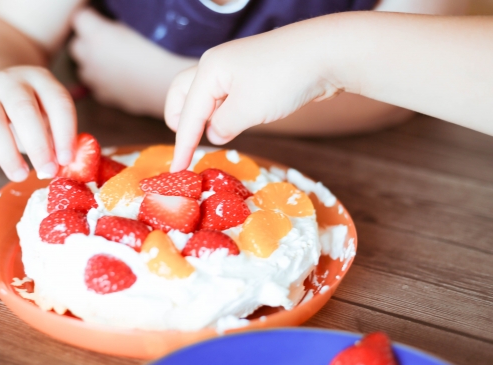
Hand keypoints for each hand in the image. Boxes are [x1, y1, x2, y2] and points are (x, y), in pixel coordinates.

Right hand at [0, 66, 76, 180]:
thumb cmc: (23, 113)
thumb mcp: (45, 116)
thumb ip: (56, 136)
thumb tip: (69, 164)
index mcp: (39, 79)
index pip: (58, 102)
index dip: (65, 132)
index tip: (66, 160)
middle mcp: (9, 80)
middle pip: (23, 109)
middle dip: (38, 145)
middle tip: (47, 172)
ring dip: (7, 152)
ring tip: (19, 174)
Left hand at [68, 8, 196, 116]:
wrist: (163, 83)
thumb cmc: (153, 52)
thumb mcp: (131, 29)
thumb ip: (113, 28)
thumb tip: (108, 28)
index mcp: (97, 35)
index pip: (80, 18)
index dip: (88, 17)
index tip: (96, 18)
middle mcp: (90, 57)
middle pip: (75, 45)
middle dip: (86, 42)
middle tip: (102, 41)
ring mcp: (95, 79)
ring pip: (82, 69)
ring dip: (91, 64)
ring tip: (109, 62)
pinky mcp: (104, 96)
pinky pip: (96, 88)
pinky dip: (102, 83)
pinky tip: (117, 80)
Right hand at [165, 22, 342, 171]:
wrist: (327, 54)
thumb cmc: (284, 79)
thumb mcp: (247, 110)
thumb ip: (223, 127)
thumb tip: (213, 134)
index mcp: (209, 70)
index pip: (187, 114)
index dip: (181, 146)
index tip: (176, 171)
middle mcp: (216, 65)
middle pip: (182, 94)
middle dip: (181, 121)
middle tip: (189, 146)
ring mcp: (235, 68)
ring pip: (204, 96)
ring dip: (203, 118)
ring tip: (213, 138)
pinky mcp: (253, 75)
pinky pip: (225, 96)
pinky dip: (221, 113)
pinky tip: (232, 125)